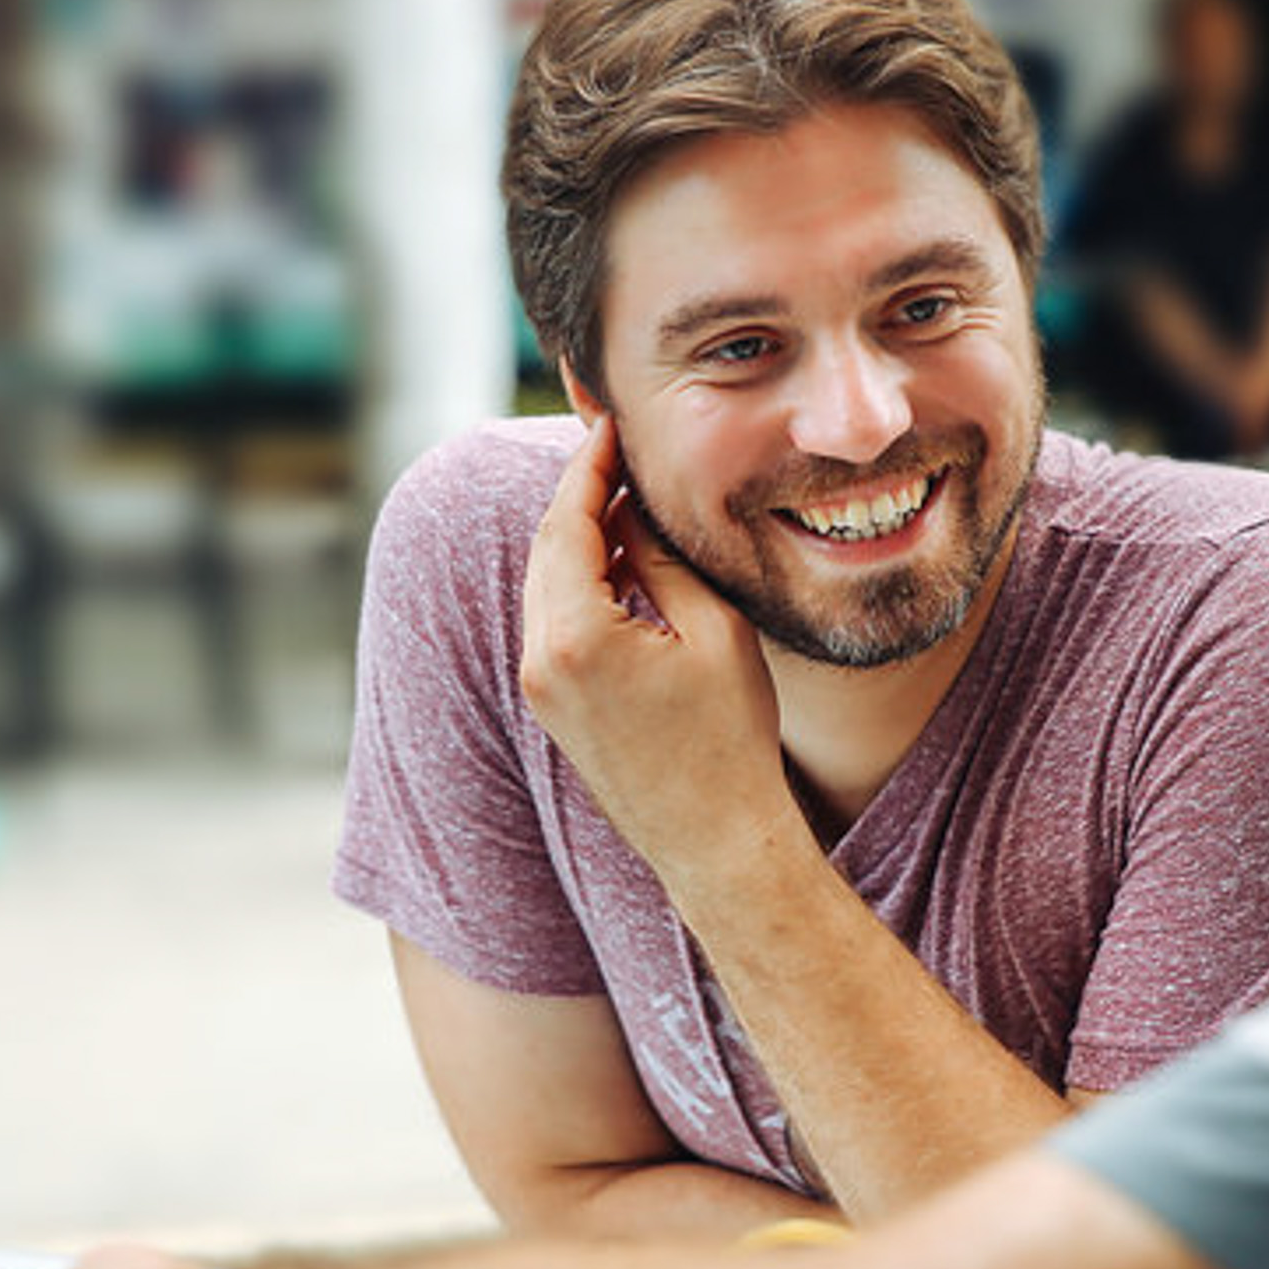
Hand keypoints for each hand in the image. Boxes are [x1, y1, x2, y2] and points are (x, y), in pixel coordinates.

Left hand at [517, 423, 798, 892]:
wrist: (713, 843)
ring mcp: (538, 687)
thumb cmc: (730, 740)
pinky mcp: (550, 706)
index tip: (612, 426)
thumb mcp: (712, 631)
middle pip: (545, 548)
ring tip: (630, 505)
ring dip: (579, 539)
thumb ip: (664, 559)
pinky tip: (623, 566)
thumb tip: (635, 508)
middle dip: (579, 495)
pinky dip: (579, 583)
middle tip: (618, 454)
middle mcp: (541, 659)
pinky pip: (552, 622)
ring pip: (544, 584)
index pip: (567, 522)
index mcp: (576, 635)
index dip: (589, 467)